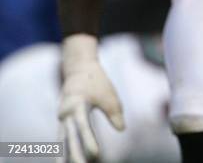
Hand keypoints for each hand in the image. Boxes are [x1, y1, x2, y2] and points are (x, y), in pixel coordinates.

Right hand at [59, 35, 124, 162]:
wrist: (78, 68)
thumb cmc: (97, 81)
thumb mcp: (109, 93)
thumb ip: (114, 112)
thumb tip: (121, 129)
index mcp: (78, 104)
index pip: (84, 126)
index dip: (89, 140)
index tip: (96, 155)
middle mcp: (66, 112)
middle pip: (70, 137)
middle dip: (75, 155)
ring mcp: (62, 117)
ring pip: (62, 140)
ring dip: (63, 156)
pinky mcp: (62, 121)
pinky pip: (62, 138)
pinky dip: (62, 150)